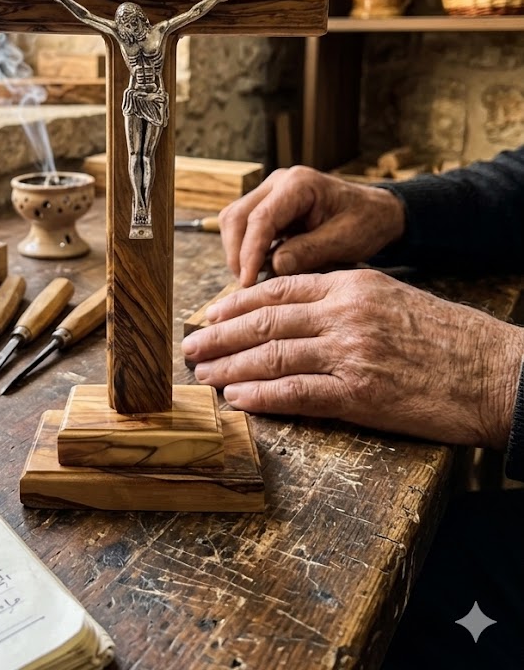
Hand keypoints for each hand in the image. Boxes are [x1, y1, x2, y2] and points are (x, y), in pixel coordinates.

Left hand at [182, 269, 523, 448]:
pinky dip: (262, 396)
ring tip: (203, 375)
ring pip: (272, 356)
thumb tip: (295, 309)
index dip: (235, 304)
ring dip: (229, 366)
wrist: (493, 372)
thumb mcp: (392, 296)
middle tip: (190, 348)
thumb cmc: (445, 337)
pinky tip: (238, 399)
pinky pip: (298, 393)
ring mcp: (351, 353)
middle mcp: (345, 314)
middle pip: (264, 322)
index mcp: (350, 285)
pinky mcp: (361, 395)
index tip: (209, 316)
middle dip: (219, 336)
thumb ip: (342, 298)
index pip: (277, 290)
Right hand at [218, 165, 405, 285]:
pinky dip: (245, 249)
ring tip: (252, 280)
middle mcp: (278, 182)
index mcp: (299, 184)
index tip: (248, 282)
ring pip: (234, 220)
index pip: (261, 218)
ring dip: (237, 252)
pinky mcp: (268, 206)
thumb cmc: (366, 222)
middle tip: (246, 286)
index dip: (250, 252)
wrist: (376, 212)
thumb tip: (274, 267)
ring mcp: (270, 192)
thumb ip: (310, 251)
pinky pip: (244, 226)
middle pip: (237, 216)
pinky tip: (259, 269)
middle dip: (237, 253)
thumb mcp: (345, 240)